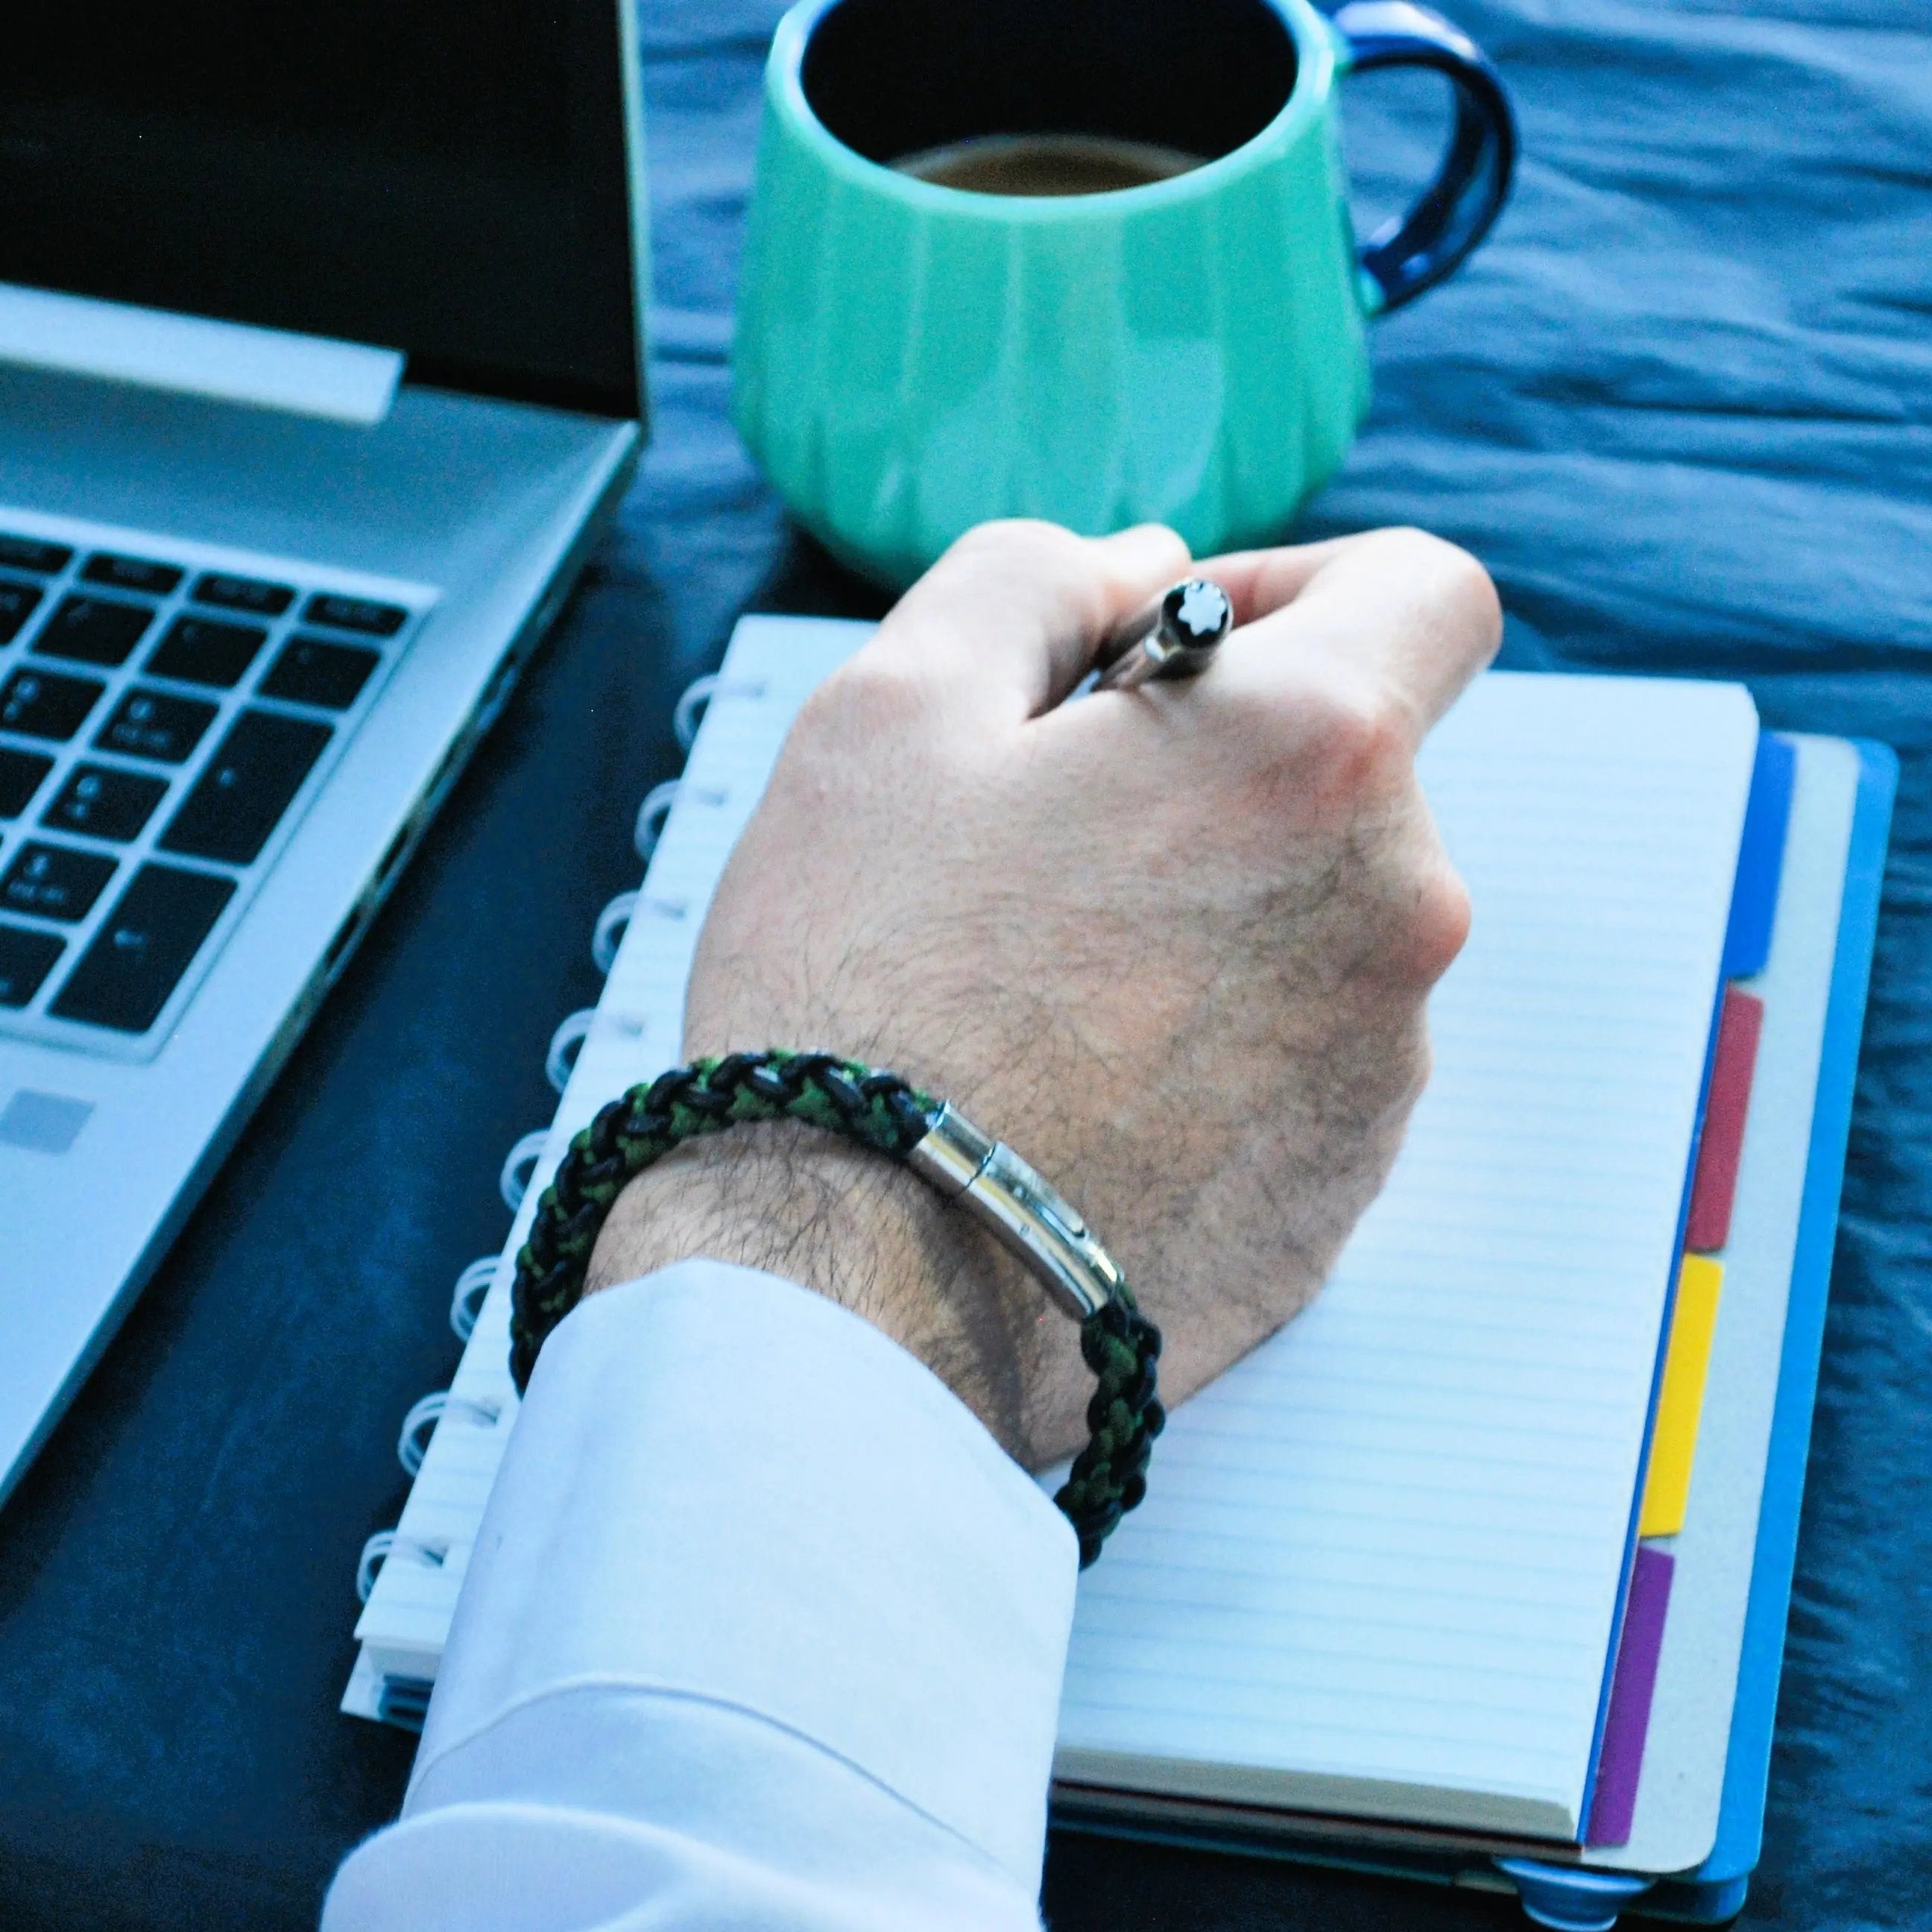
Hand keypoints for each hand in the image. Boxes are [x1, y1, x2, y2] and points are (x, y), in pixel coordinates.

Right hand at [589, 520, 1499, 1465]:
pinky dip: (1212, 1042)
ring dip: (1211, 912)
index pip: (1426, 592)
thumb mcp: (892, 706)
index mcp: (1314, 756)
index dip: (1301, 586)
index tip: (1176, 655)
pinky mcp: (1342, 1192)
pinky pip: (1299, 1059)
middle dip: (1216, 769)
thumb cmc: (860, 989)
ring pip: (1318, 923)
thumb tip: (1152, 572)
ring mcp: (1383, 1071)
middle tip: (1044, 838)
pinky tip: (1077, 1090)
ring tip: (1039, 986)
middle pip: (1351, 774)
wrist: (858, 1300)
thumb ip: (1041, 580)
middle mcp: (1398, 912)